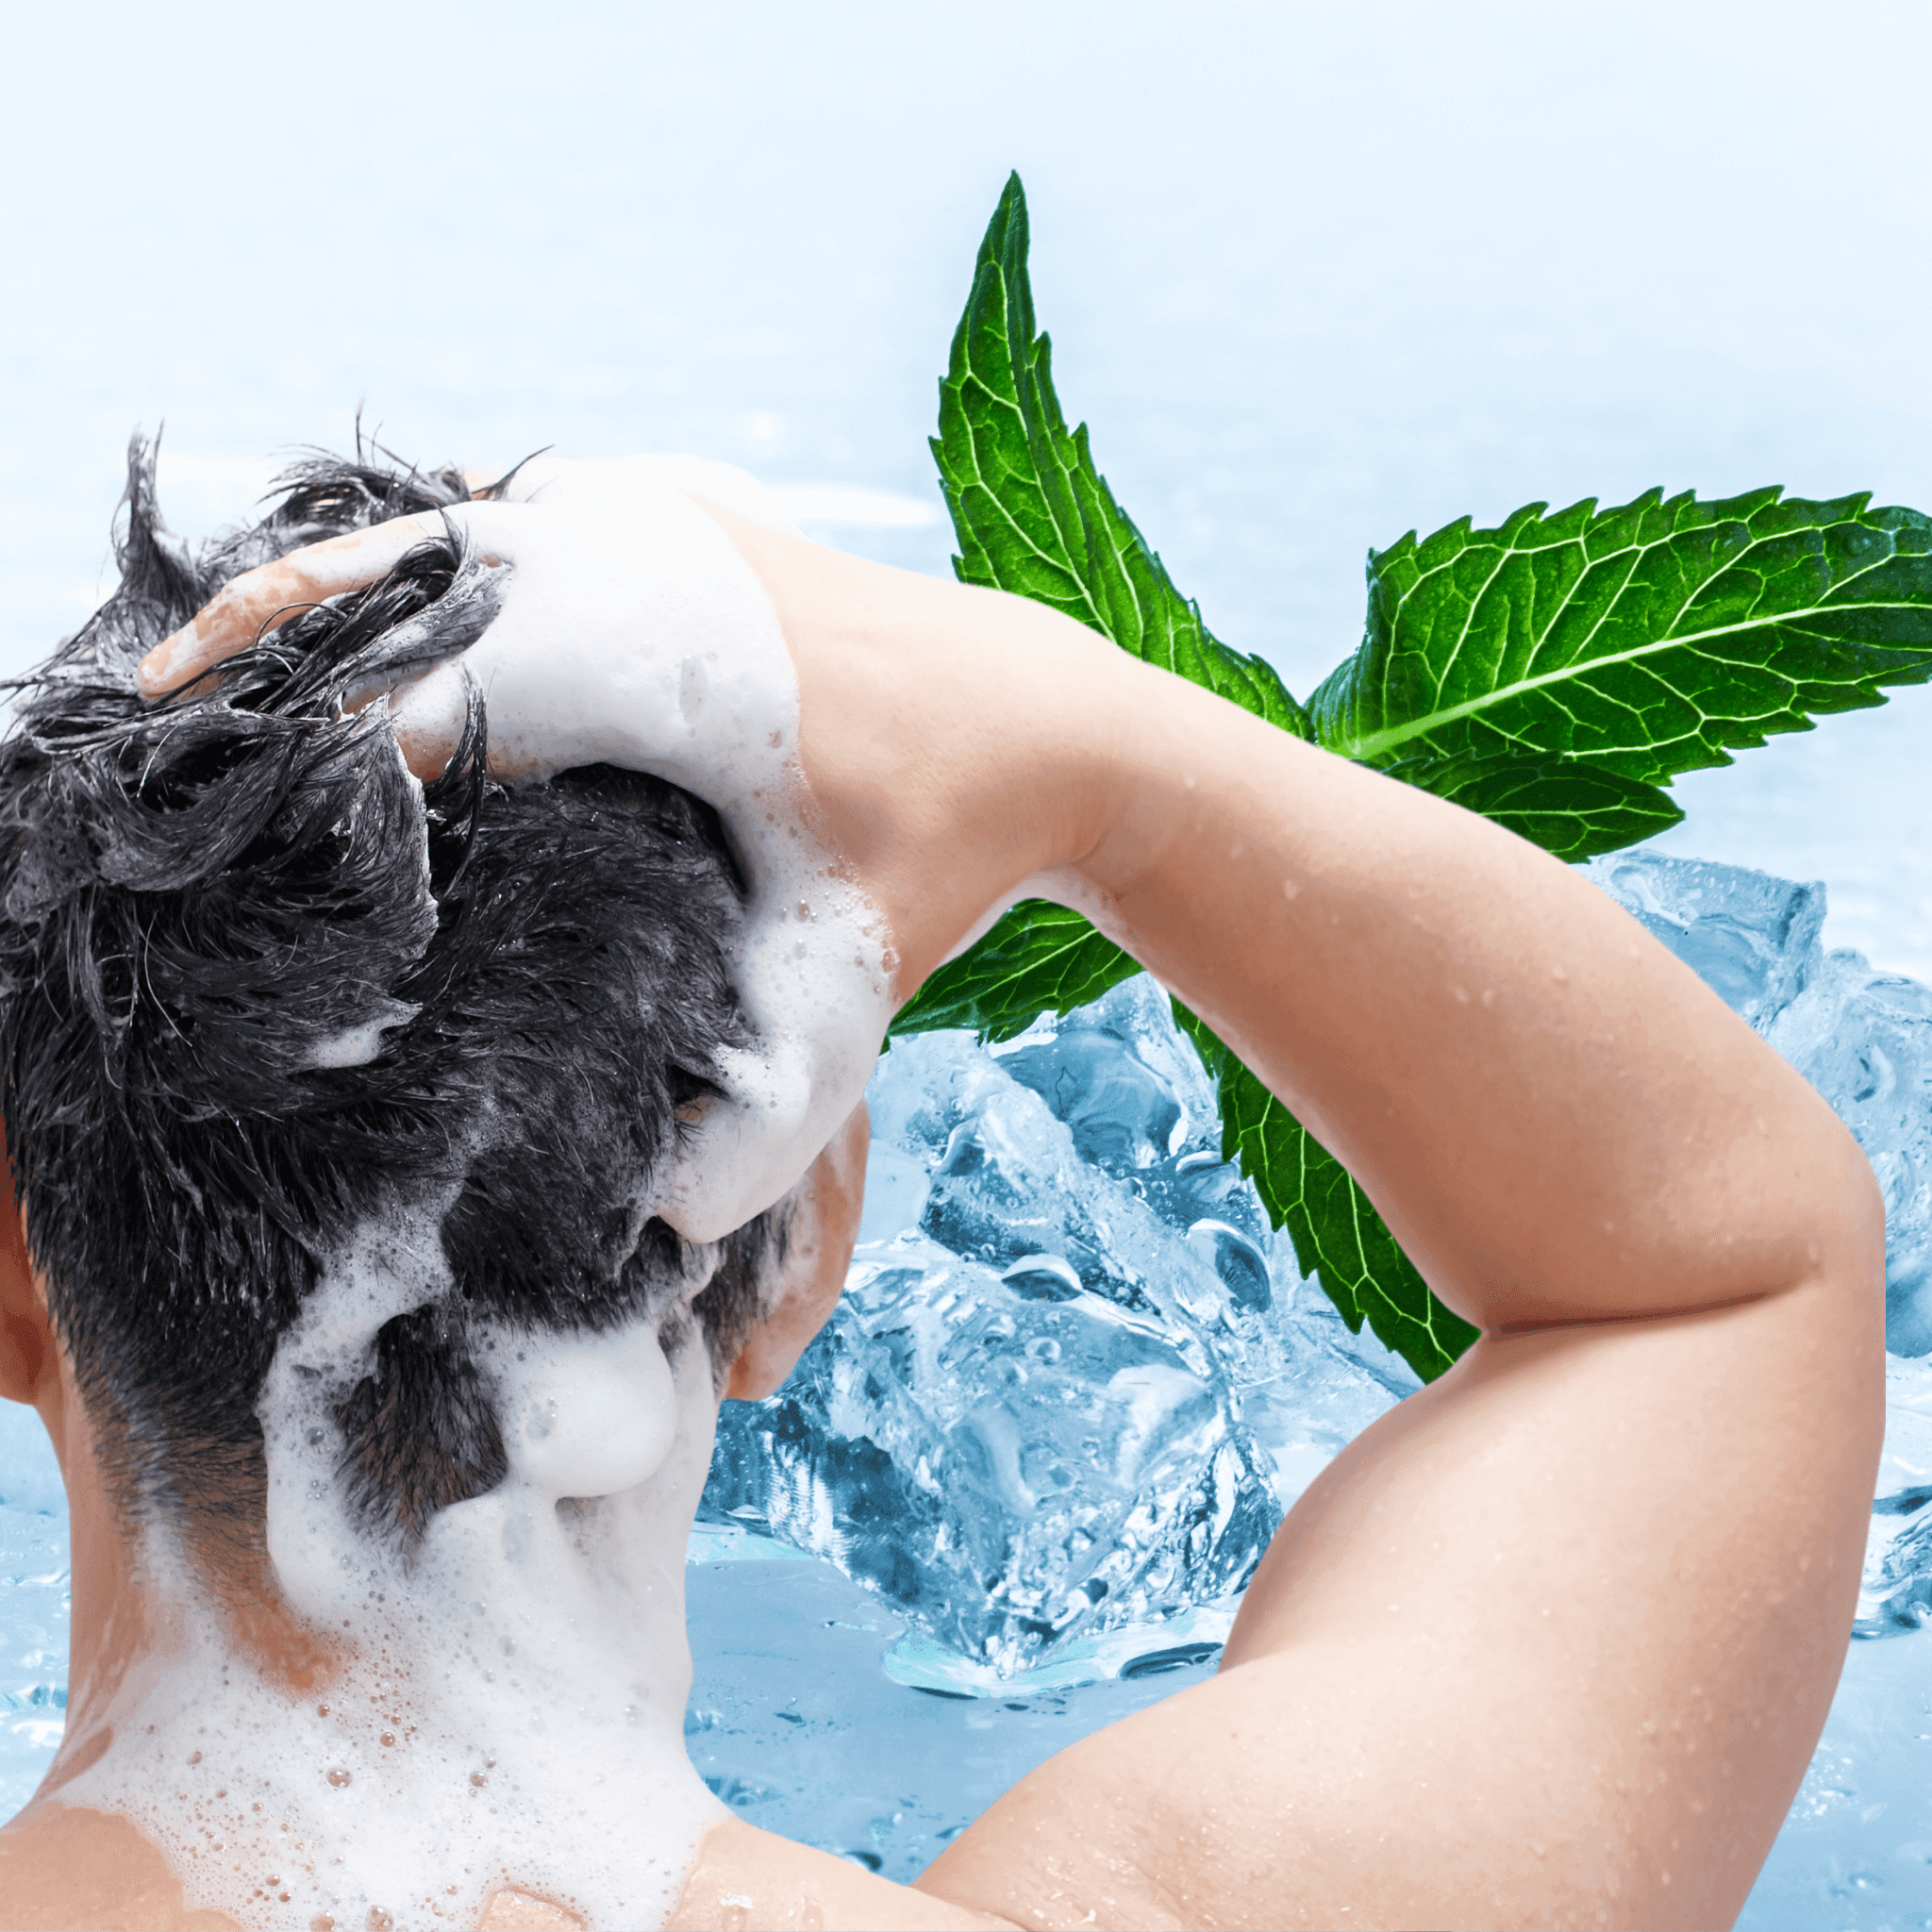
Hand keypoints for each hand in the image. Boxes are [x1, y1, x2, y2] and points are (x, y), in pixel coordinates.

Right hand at [139, 455, 1127, 1239]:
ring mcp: (658, 503)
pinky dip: (421, 561)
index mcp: (662, 660)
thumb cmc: (944, 847)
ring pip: (437, 527)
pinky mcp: (672, 499)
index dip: (323, 761)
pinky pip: (505, 514)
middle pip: (397, 576)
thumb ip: (755, 1123)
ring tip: (228, 662)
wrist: (1045, 718)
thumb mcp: (849, 984)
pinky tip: (370, 619)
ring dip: (329, 587)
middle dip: (269, 639)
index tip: (243, 824)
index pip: (434, 696)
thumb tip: (647, 1241)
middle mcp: (644, 550)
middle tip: (163, 710)